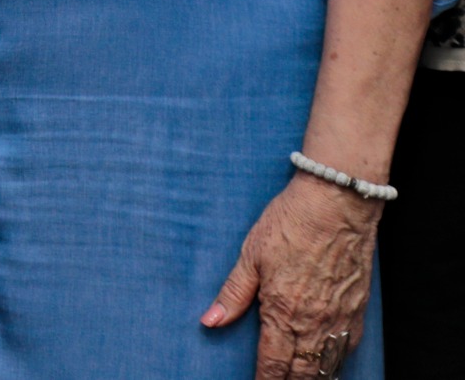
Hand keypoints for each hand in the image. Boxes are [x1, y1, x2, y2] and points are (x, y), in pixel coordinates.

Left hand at [202, 174, 379, 377]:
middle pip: (302, 371)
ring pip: (327, 365)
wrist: (336, 205)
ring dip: (312, 376)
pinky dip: (335, 362)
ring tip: (299, 379)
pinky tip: (327, 365)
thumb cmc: (290, 224)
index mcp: (283, 311)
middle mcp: (314, 322)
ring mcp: (339, 318)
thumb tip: (210, 322)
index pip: (272, 362)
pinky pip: (347, 348)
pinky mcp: (357, 310)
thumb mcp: (250, 255)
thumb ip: (233, 294)